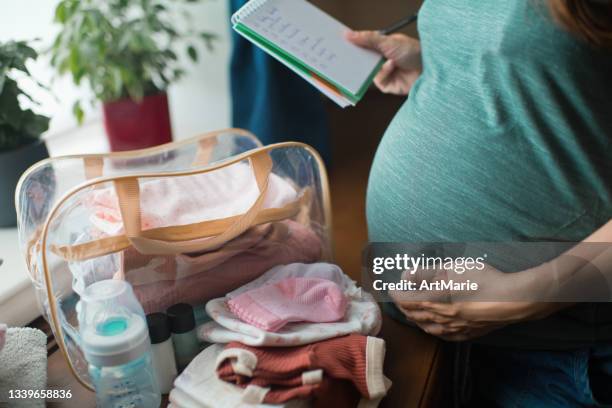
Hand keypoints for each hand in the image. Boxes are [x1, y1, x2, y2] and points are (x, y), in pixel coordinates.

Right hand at [345, 31, 421, 95]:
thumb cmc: (413, 52)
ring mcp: (383, 73)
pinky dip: (384, 74)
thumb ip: (367, 39)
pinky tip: (392, 67)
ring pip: (367, 73)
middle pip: (362, 61)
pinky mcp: (387, 85)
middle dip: (356, 60)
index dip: (352, 46)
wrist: (428, 68)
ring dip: (375, 67)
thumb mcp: (388, 42)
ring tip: (385, 60)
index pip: (361, 46)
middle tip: (346, 58)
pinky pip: (377, 81)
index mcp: (380, 47)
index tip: (340, 45)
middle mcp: (380, 60)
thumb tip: (347, 34)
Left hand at [389, 263, 565, 340]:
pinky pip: (443, 335)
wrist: (513, 300)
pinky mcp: (467, 334)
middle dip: (403, 305)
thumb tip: (406, 275)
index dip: (396, 293)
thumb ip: (426, 272)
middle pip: (414, 315)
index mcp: (435, 301)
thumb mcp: (452, 268)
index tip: (391, 286)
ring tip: (413, 310)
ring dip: (416, 318)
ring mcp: (455, 329)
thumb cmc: (483, 279)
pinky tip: (434, 326)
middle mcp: (441, 318)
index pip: (405, 300)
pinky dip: (432, 329)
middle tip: (400, 296)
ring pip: (426, 327)